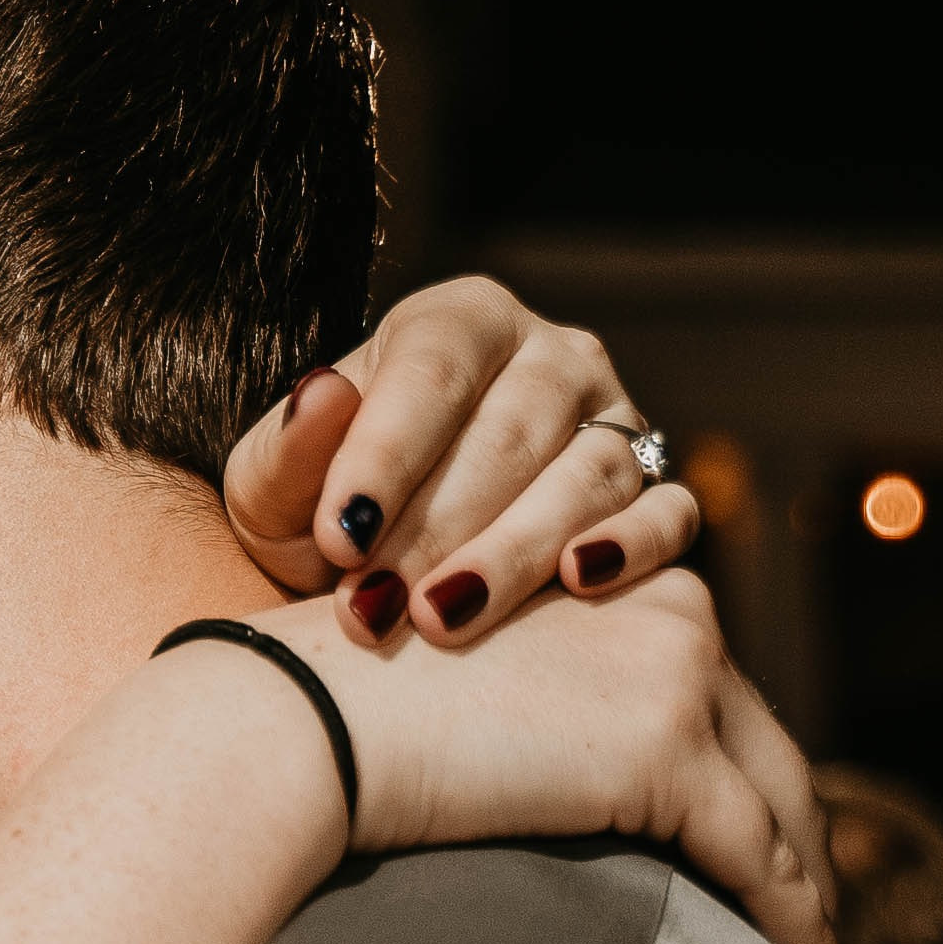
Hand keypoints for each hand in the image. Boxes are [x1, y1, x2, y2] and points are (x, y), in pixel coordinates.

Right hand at [161, 572, 838, 943]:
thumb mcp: (457, 691)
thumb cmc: (324, 718)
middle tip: (817, 936)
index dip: (748, 787)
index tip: (764, 861)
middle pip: (769, 752)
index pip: (713, 700)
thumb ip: (528, 716)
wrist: (292, 720)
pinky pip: (762, 862)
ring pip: (785, 809)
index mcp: (620, 580)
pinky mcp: (664, 751)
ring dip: (812, 906)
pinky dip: (796, 935)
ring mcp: (676, 673)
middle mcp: (672, 606)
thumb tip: (536, 786)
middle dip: (802, 852)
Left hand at [220, 277, 698, 644]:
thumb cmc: (323, 510)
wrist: (384, 568)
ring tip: (442, 620)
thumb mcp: (274, 486)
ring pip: (586, 476)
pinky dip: (633, 546)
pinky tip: (580, 582)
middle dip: (436, 527)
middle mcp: (550, 356)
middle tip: (375, 607)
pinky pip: (668, 512)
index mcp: (458, 323)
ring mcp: (614, 418)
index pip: (432, 371)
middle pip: (510, 432)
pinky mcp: (656, 487)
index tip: (339, 537)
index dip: (387, 455)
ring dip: (512, 554)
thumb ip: (288, 451)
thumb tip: (321, 396)